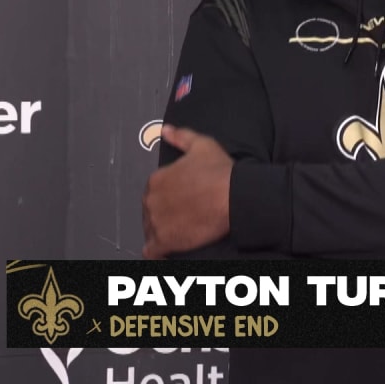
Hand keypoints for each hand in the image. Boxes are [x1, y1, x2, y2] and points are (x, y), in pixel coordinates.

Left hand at [142, 125, 233, 259]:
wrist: (233, 196)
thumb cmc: (220, 172)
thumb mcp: (202, 145)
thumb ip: (181, 137)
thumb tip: (166, 130)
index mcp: (156, 179)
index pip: (154, 193)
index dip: (167, 198)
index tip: (180, 202)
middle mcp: (151, 200)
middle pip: (151, 212)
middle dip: (163, 216)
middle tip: (183, 219)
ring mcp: (156, 222)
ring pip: (151, 231)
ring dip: (161, 233)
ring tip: (180, 234)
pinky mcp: (164, 241)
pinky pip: (152, 252)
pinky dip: (157, 253)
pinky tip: (166, 253)